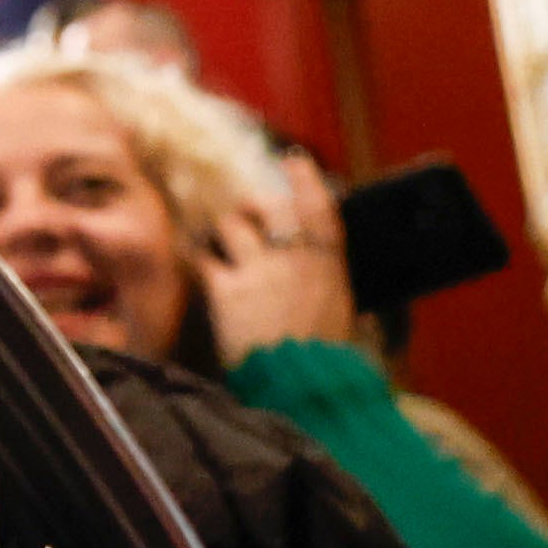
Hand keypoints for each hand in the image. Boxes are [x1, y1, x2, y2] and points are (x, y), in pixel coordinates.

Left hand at [196, 152, 365, 361]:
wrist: (300, 387)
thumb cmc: (330, 365)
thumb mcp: (349, 327)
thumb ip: (345, 305)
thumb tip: (355, 307)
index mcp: (330, 268)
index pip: (320, 211)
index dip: (306, 182)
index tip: (294, 161)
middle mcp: (294, 260)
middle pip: (267, 210)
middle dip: (252, 207)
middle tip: (243, 214)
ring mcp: (258, 270)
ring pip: (229, 224)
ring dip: (221, 229)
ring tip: (215, 240)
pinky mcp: (226, 288)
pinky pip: (202, 256)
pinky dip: (196, 255)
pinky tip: (192, 258)